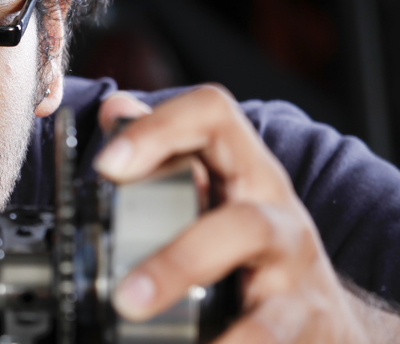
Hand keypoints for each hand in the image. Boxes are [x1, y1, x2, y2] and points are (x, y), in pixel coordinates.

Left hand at [94, 86, 395, 341]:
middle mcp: (277, 217)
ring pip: (259, 294)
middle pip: (241, 224)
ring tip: (140, 317)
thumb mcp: (215, 196)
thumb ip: (166, 154)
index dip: (161, 129)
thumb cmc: (253, 252)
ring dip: (199, 304)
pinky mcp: (304, 322)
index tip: (107, 167)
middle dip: (180, 258)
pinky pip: (269, 335)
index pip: (214, 116)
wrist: (322, 318)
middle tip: (124, 296)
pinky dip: (230, 343)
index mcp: (245, 174)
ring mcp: (295, 273)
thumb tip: (116, 109)